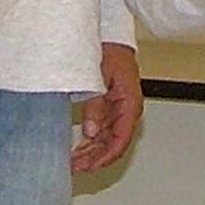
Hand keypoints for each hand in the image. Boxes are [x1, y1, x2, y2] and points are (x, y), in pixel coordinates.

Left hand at [71, 43, 142, 173]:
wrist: (110, 36)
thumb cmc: (109, 51)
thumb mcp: (98, 77)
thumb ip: (96, 106)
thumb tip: (92, 133)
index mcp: (130, 103)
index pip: (121, 139)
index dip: (105, 157)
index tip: (90, 167)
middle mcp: (128, 109)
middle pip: (114, 144)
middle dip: (95, 159)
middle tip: (76, 168)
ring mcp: (120, 109)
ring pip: (108, 140)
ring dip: (93, 153)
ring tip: (74, 161)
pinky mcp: (111, 107)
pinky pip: (104, 130)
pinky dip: (92, 142)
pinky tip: (79, 148)